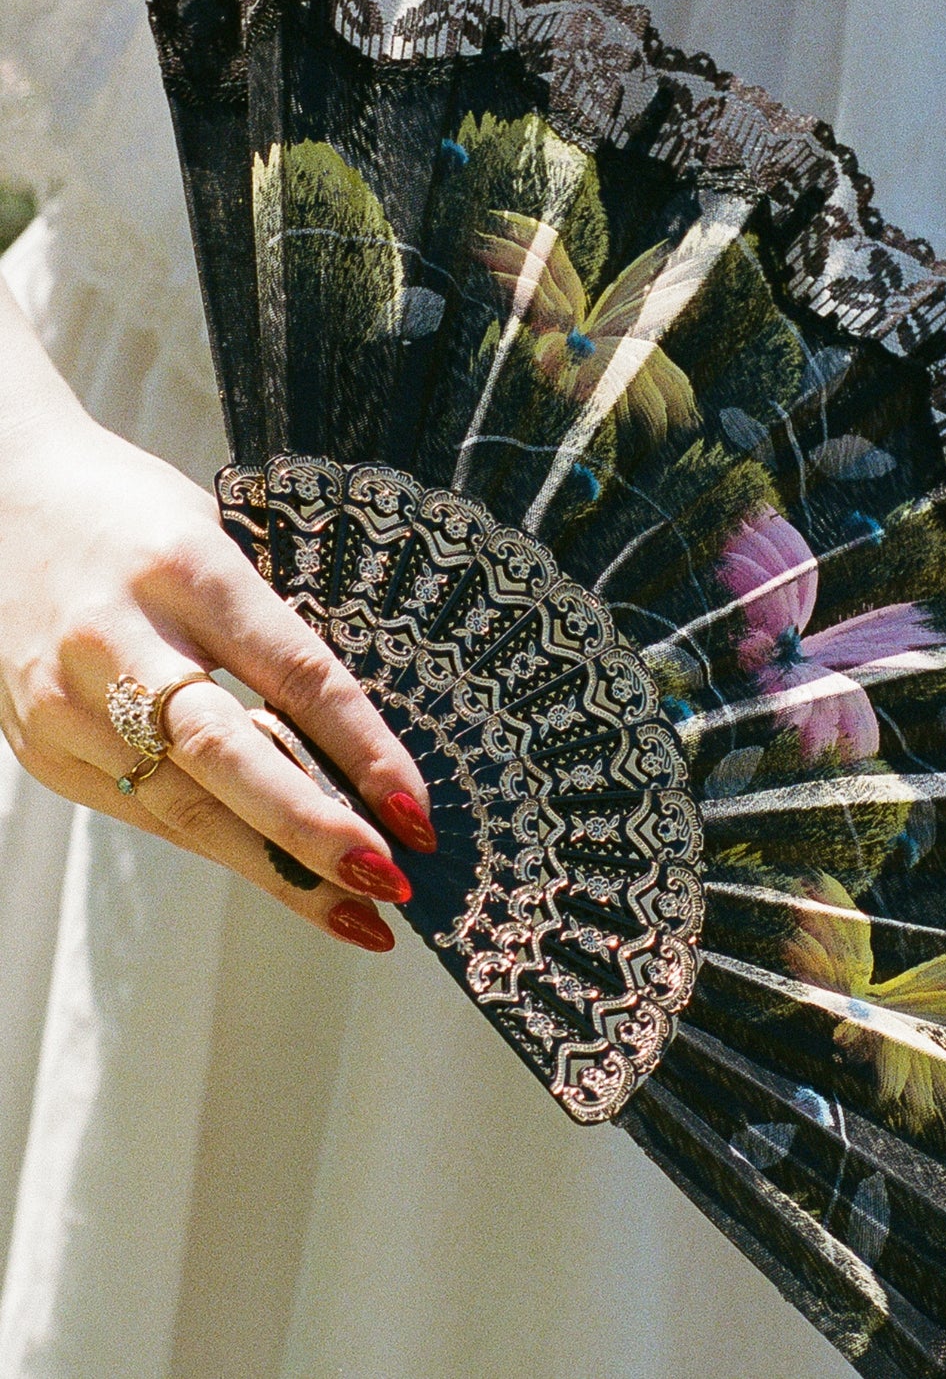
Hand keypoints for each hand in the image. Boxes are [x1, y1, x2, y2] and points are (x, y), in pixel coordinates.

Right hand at [0, 298, 433, 951]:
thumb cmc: (132, 514)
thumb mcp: (217, 540)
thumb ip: (270, 630)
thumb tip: (354, 739)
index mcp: (185, 570)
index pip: (292, 672)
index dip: (362, 748)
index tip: (417, 811)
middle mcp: (117, 639)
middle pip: (227, 754)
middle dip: (314, 830)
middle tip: (391, 883)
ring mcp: (66, 702)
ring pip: (185, 806)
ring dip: (278, 871)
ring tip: (359, 916)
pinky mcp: (43, 747)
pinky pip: (148, 811)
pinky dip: (222, 848)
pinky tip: (283, 879)